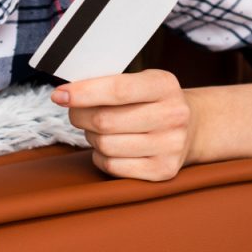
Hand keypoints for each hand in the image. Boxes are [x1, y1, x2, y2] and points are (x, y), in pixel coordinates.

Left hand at [52, 69, 196, 181]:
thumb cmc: (152, 100)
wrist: (192, 126)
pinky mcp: (163, 171)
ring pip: (105, 145)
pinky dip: (100, 157)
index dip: (83, 93)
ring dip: (91, 137)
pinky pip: (112, 166)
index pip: (117, 89)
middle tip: (76, 112)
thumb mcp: (141, 81)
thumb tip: (66, 93)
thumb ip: (110, 83)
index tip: (59, 95)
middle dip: (80, 116)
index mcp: (165, 85)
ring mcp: (171, 146)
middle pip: (105, 121)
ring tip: (98, 129)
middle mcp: (173, 115)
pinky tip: (109, 147)